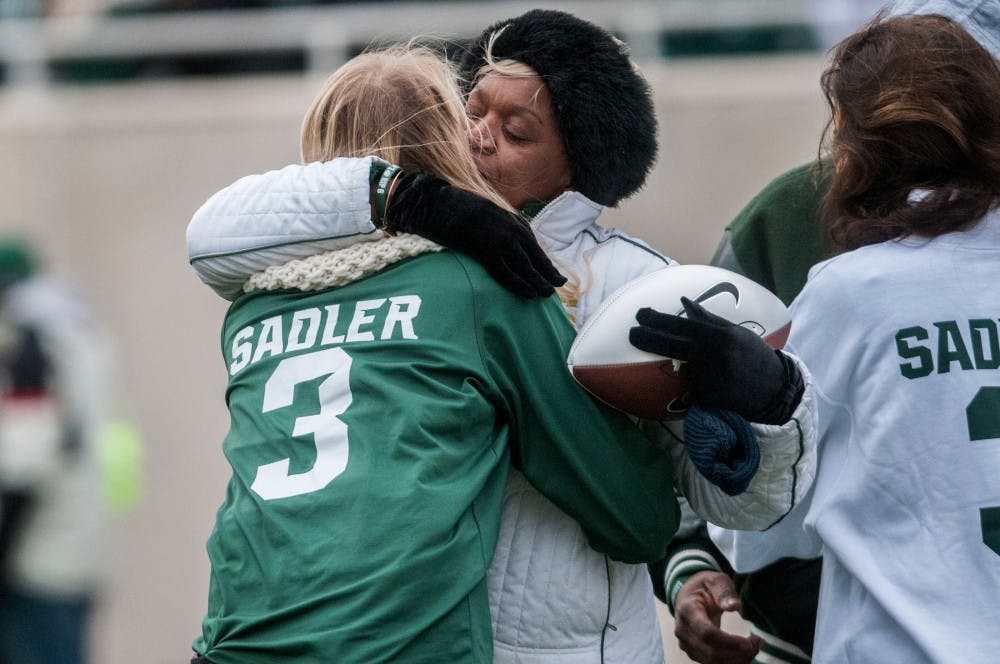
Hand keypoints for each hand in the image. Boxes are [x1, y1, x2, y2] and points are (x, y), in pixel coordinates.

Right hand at [386, 172, 565, 298]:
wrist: (443, 203)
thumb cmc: (465, 210)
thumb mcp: (494, 216)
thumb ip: (508, 229)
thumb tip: (519, 245)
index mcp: (515, 223)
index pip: (536, 248)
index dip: (547, 264)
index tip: (557, 275)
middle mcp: (512, 232)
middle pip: (536, 259)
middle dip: (548, 274)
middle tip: (556, 288)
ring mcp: (500, 242)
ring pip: (525, 268)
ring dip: (538, 283)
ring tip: (546, 294)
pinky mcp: (486, 252)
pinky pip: (506, 273)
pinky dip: (519, 285)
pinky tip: (529, 294)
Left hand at [629, 297, 802, 423]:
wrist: (774, 389)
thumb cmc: (752, 355)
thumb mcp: (734, 332)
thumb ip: (707, 319)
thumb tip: (683, 302)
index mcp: (720, 338)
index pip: (681, 327)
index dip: (657, 320)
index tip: (640, 314)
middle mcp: (712, 358)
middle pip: (670, 346)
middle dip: (647, 339)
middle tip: (632, 334)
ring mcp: (708, 380)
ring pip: (683, 368)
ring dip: (686, 365)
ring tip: (716, 369)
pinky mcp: (706, 400)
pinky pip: (691, 387)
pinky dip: (697, 383)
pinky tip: (718, 385)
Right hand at [673, 571, 761, 663]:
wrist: (687, 594)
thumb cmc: (704, 586)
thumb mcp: (716, 581)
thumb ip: (725, 592)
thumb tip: (735, 606)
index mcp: (687, 610)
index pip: (707, 633)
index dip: (730, 642)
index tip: (750, 642)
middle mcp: (683, 630)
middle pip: (711, 651)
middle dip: (738, 653)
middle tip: (758, 644)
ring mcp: (685, 643)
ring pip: (712, 661)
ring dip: (736, 659)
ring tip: (754, 647)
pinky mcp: (692, 651)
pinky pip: (712, 663)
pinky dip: (731, 661)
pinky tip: (744, 652)